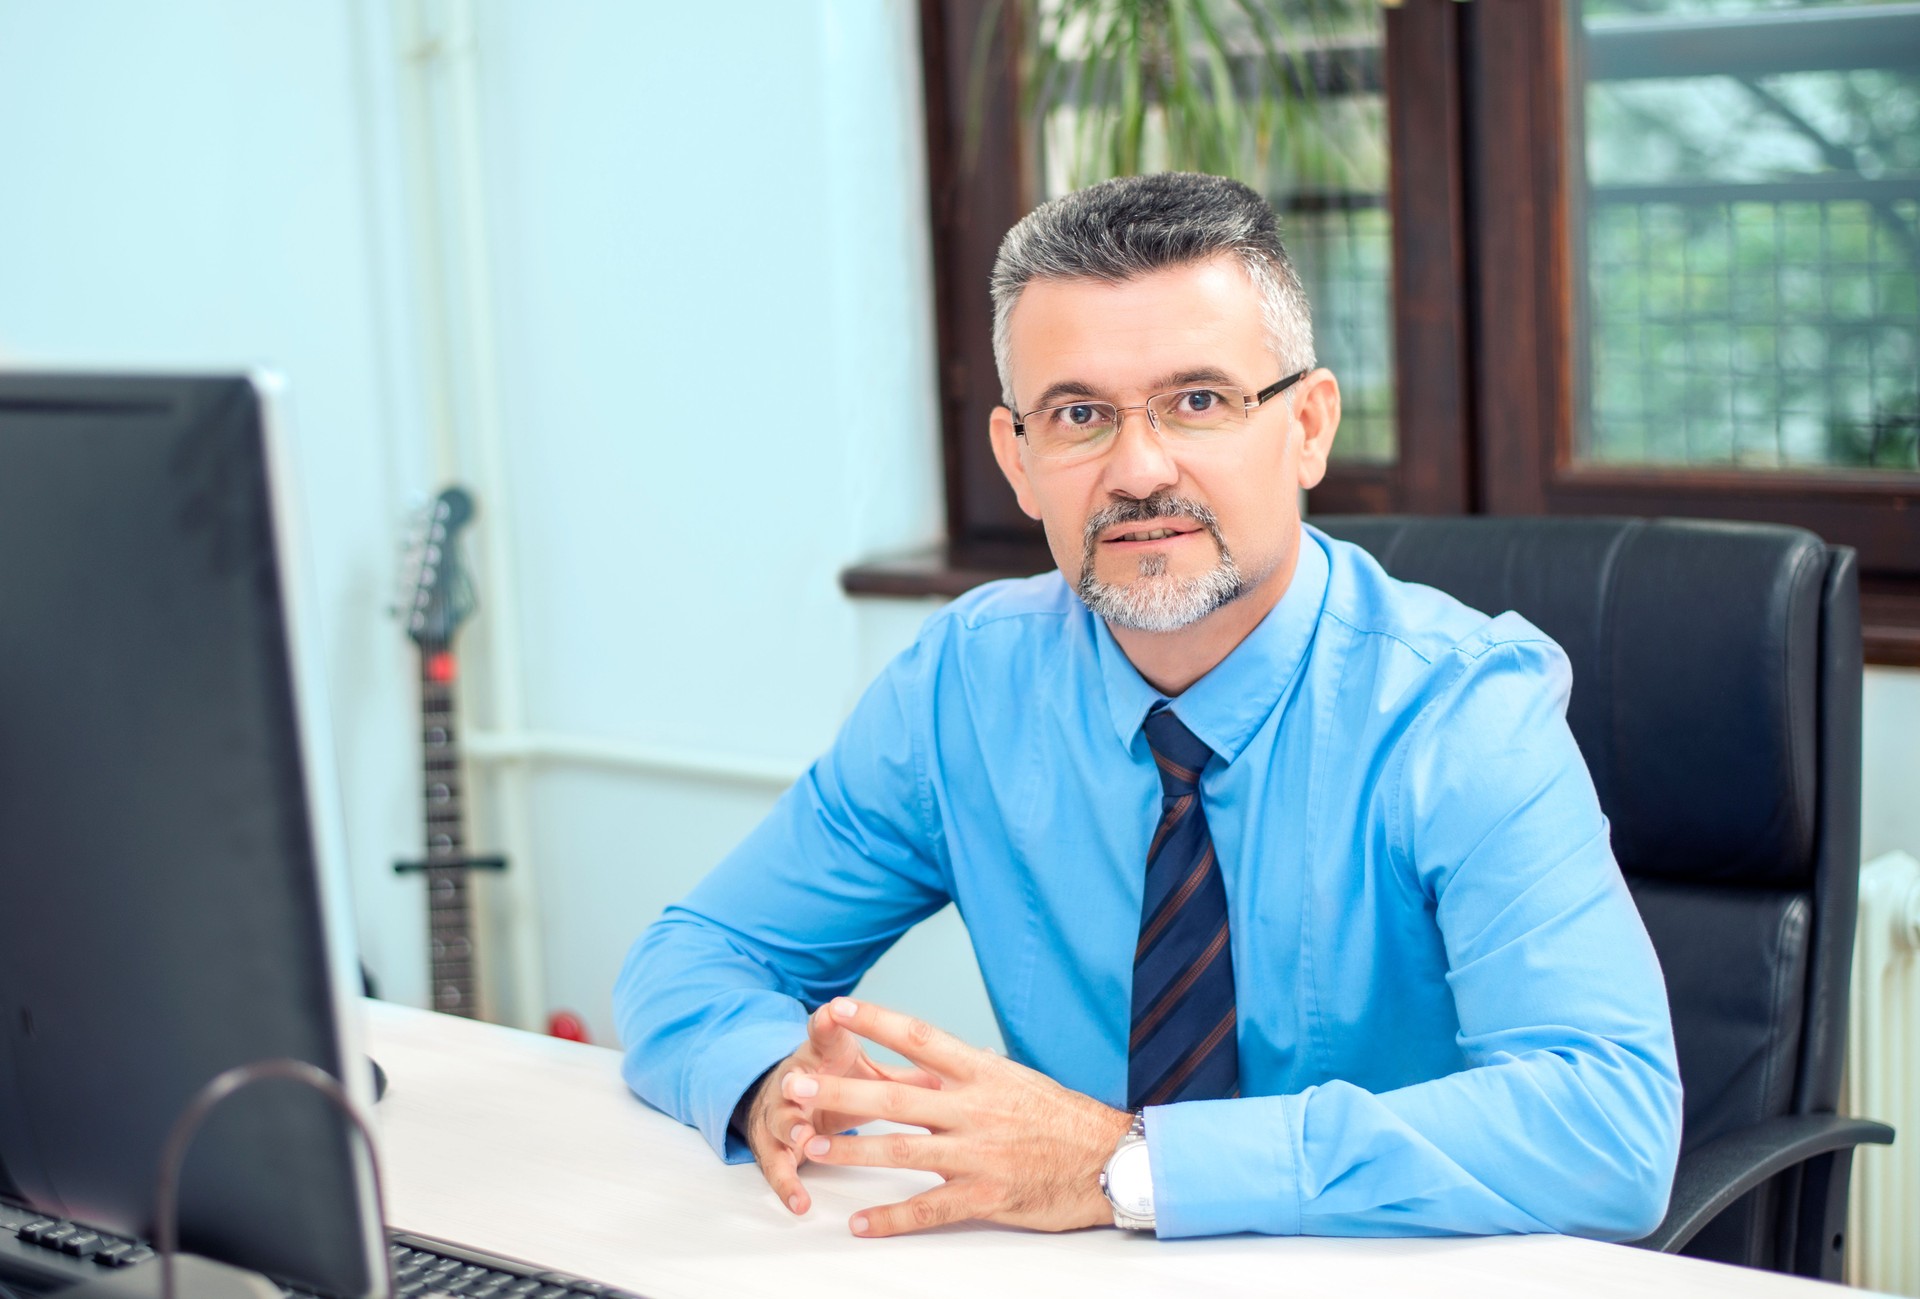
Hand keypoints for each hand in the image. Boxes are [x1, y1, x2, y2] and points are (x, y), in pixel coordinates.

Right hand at [742, 998, 943, 1215]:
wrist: (790, 1093)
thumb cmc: (842, 1077)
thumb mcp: (871, 1070)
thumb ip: (913, 1070)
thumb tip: (979, 1061)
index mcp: (825, 1052)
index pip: (826, 1031)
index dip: (830, 1022)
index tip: (835, 1011)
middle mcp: (799, 1076)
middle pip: (799, 1076)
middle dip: (805, 1081)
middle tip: (800, 1083)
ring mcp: (783, 1110)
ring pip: (782, 1119)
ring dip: (791, 1127)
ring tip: (802, 1137)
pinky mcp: (774, 1144)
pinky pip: (777, 1166)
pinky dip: (787, 1183)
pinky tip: (800, 1201)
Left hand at [783, 997, 1132, 1237]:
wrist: (1110, 1160)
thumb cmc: (1060, 1117)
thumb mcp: (1012, 1080)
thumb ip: (963, 1073)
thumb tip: (919, 1057)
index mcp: (982, 1072)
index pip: (919, 1037)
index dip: (875, 1021)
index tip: (837, 1008)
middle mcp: (976, 1109)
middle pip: (896, 1097)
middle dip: (841, 1092)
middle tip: (796, 1084)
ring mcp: (979, 1154)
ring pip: (903, 1152)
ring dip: (853, 1151)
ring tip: (812, 1147)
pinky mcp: (987, 1196)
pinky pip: (931, 1209)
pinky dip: (892, 1218)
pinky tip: (861, 1224)